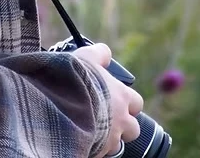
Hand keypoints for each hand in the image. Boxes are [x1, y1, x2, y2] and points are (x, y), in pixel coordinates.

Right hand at [73, 42, 143, 156]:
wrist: (63, 105)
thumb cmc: (77, 80)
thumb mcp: (87, 58)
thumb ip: (99, 54)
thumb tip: (105, 52)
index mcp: (121, 96)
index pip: (136, 102)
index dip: (127, 102)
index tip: (116, 98)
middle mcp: (121, 120)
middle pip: (134, 129)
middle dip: (123, 125)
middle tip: (106, 118)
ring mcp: (111, 139)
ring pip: (117, 144)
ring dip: (108, 139)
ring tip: (91, 130)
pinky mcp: (98, 152)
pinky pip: (100, 153)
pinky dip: (94, 147)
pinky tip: (83, 138)